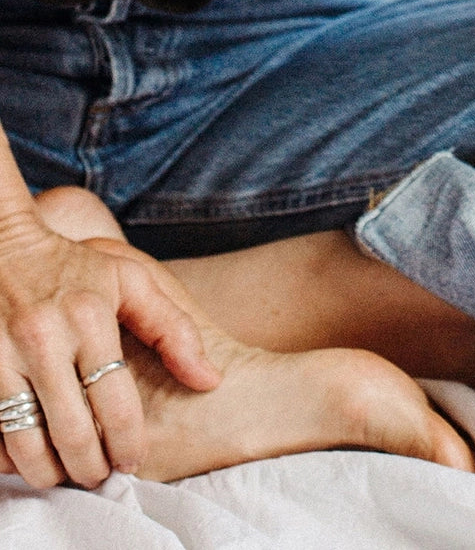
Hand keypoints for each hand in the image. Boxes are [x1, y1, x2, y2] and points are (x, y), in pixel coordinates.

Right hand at [0, 206, 220, 488]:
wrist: (0, 245)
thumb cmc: (73, 267)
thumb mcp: (129, 280)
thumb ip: (173, 329)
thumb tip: (209, 380)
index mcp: (89, 318)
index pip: (115, 404)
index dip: (128, 444)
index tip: (133, 460)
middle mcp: (43, 340)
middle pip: (72, 434)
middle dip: (92, 469)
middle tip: (102, 475)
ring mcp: (1, 358)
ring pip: (28, 446)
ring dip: (52, 473)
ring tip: (69, 473)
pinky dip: (13, 457)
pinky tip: (32, 454)